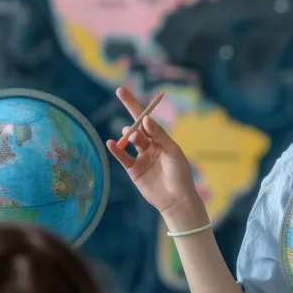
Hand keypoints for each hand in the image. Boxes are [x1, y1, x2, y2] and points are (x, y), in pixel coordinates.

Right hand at [105, 87, 199, 215]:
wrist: (176, 200)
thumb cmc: (179, 174)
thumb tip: (145, 119)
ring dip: (129, 135)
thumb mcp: (172, 152)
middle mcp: (151, 146)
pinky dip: (117, 149)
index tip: (124, 92)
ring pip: (130, 141)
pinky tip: (112, 143)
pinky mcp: (133, 170)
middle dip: (130, 114)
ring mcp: (141, 158)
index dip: (137, 106)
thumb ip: (159, 136)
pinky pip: (123, 157)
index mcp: (162, 140)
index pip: (147, 120)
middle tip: (122, 97)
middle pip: (137, 127)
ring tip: (131, 135)